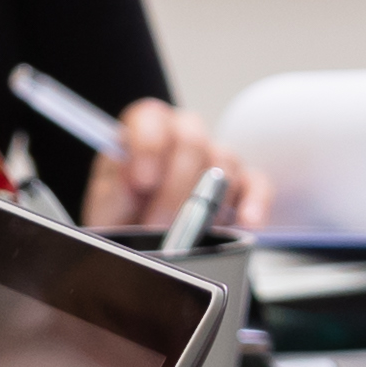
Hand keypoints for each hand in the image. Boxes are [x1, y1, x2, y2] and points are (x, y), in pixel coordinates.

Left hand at [82, 97, 255, 238]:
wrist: (145, 249)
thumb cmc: (124, 223)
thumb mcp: (107, 211)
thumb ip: (115, 195)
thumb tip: (130, 184)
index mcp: (143, 133)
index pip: (150, 117)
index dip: (148, 145)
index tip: (141, 181)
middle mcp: (182, 138)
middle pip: (191, 140)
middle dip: (175, 188)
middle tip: (157, 224)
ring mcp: (216, 159)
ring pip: (224, 161)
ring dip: (205, 203)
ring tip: (186, 238)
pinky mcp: (244, 186)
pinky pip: (258, 185)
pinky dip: (253, 203)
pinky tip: (245, 222)